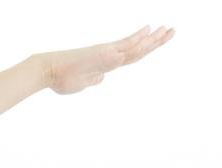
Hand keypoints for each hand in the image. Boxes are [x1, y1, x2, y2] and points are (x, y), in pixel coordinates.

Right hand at [40, 25, 174, 94]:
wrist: (49, 71)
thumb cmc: (61, 78)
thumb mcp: (82, 84)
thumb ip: (93, 80)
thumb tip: (102, 79)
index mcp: (107, 63)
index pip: (132, 55)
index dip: (146, 47)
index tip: (157, 38)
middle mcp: (109, 55)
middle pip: (138, 49)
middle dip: (156, 40)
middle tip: (172, 30)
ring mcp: (107, 54)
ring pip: (135, 47)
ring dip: (153, 39)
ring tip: (168, 30)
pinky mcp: (101, 53)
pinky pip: (122, 46)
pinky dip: (136, 39)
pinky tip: (148, 30)